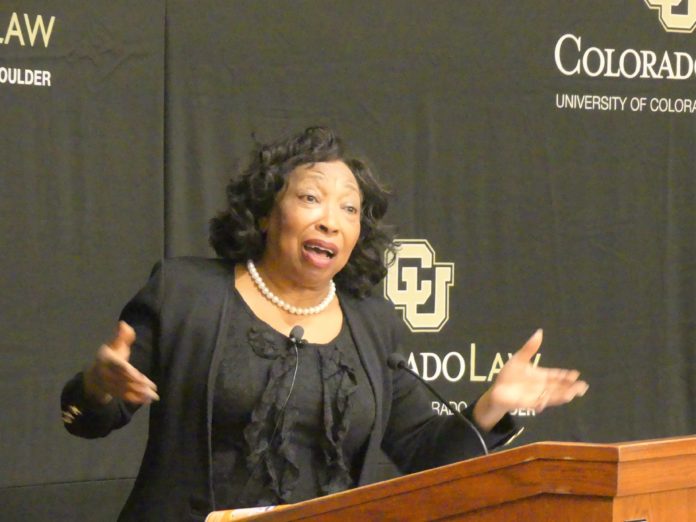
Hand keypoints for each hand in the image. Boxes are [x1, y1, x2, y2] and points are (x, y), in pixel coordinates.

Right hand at [83, 321, 158, 404]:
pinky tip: (146, 400)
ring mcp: (108, 385)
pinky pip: (123, 397)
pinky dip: (135, 399)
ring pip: (125, 390)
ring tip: (153, 396)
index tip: (142, 378)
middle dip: (139, 386)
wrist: (95, 374)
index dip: (130, 374)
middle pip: (124, 380)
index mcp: (107, 360)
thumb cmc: (110, 356)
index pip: (119, 368)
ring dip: (139, 394)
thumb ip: (122, 336)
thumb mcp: (115, 344)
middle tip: (153, 389)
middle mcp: (106, 373)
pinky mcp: (112, 393)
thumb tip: (124, 324)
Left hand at [473, 329, 587, 430]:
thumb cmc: (509, 375)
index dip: (566, 375)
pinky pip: (540, 403)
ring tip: (573, 393)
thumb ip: (530, 348)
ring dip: (563, 395)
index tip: (576, 374)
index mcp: (541, 375)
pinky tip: (552, 400)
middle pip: (559, 387)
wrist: (497, 390)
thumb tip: (540, 332)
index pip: (556, 375)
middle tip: (583, 386)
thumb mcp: (519, 359)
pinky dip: (546, 401)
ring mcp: (537, 395)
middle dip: (571, 387)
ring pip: (553, 396)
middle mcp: (542, 386)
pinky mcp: (529, 403)